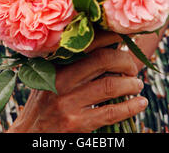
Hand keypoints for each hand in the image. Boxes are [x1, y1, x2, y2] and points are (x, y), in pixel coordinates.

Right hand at [6, 31, 147, 132]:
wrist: (28, 135)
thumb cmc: (43, 103)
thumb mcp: (50, 78)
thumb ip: (71, 64)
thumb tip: (107, 46)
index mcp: (57, 64)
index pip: (88, 43)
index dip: (112, 37)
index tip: (128, 35)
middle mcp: (62, 80)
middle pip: (103, 60)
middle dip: (125, 61)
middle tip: (133, 67)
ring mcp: (68, 103)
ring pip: (110, 86)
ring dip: (131, 84)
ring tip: (137, 85)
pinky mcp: (76, 124)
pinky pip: (110, 112)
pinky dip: (130, 107)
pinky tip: (140, 103)